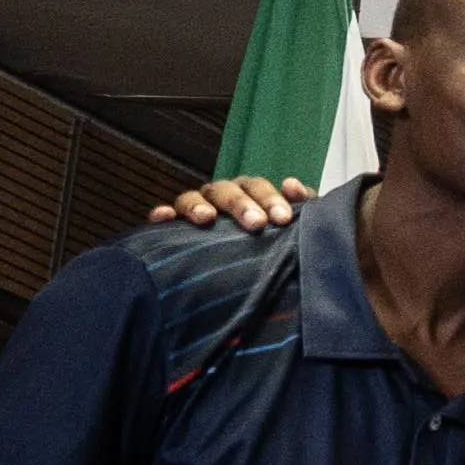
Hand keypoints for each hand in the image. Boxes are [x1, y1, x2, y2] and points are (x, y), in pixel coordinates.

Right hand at [157, 172, 309, 236]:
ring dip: (198, 205)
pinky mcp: (173, 227)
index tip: (283, 218)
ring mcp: (195, 209)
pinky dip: (162, 214)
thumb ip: (301, 211)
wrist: (244, 277)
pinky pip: (164, 216)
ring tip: (205, 218)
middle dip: (241, 204)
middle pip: (226, 191)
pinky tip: (162, 218)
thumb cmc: (272, 246)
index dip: (270, 198)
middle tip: (256, 223)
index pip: (257, 188)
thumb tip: (294, 187)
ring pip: (192, 198)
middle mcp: (221, 198)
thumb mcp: (291, 230)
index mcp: (249, 195)